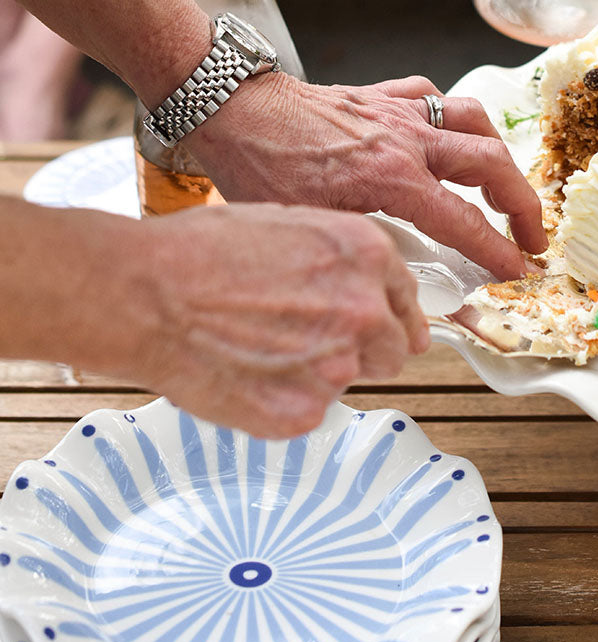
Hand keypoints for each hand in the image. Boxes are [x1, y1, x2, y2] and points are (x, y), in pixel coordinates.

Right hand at [137, 203, 428, 437]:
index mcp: (367, 257)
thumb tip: (366, 286)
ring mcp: (339, 366)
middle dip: (360, 350)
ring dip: (318, 374)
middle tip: (307, 342)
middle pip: (392, 350)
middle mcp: (366, 310)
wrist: (142, 296)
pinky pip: (311, 411)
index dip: (390, 317)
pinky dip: (284, 401)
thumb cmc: (196, 254)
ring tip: (260, 350)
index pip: (407, 302)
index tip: (384, 329)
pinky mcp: (307, 411)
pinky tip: (245, 374)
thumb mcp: (286, 224)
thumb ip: (339, 260)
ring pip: (349, 382)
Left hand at [189, 72, 547, 279]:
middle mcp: (406, 141)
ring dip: (498, 156)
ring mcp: (397, 113)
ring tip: (504, 185)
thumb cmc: (260, 169)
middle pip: (491, 165)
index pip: (466, 222)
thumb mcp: (317, 230)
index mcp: (393, 180)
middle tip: (531, 235)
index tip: (517, 270)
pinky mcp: (381, 97)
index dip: (499, 250)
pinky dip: (452, 119)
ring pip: (474, 122)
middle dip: (522, 204)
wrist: (230, 109)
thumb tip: (406, 287)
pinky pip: (433, 99)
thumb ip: (370, 256)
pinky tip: (449, 138)